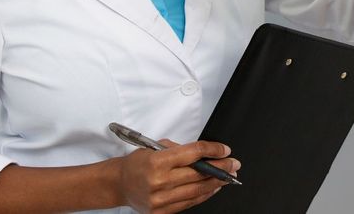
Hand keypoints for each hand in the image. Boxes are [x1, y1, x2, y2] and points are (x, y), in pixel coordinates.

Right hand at [113, 139, 239, 213]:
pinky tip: (212, 189)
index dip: (212, 151)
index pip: (193, 153)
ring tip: (228, 177)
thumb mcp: (156, 147)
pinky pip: (188, 203)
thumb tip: (204, 154)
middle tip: (234, 164)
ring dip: (215, 183)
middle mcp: (160, 181)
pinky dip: (203, 195)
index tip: (225, 150)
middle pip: (198, 173)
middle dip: (220, 168)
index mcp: (159, 161)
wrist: (120, 183)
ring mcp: (161, 199)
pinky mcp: (161, 212)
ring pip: (196, 191)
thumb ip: (180, 150)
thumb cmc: (138, 162)